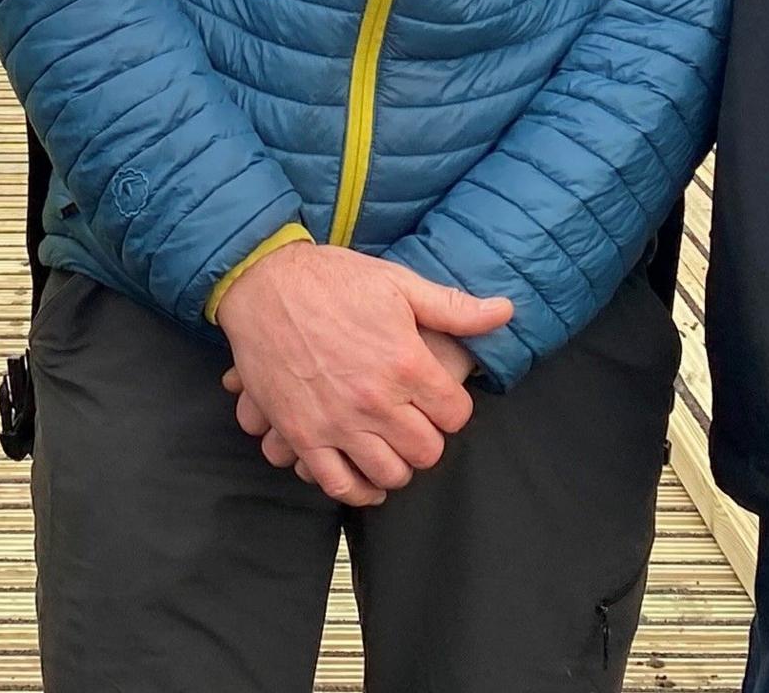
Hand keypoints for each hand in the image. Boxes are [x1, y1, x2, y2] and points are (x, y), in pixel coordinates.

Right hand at [212, 244, 512, 506]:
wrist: (263, 283)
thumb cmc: (332, 279)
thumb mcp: (398, 284)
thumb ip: (453, 308)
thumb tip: (505, 312)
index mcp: (406, 362)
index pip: (455, 415)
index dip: (452, 410)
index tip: (440, 401)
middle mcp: (375, 400)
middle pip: (426, 452)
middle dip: (428, 441)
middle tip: (417, 426)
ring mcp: (336, 421)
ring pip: (388, 474)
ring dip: (397, 465)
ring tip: (392, 448)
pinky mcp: (301, 434)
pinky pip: (337, 482)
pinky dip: (357, 488)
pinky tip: (365, 478)